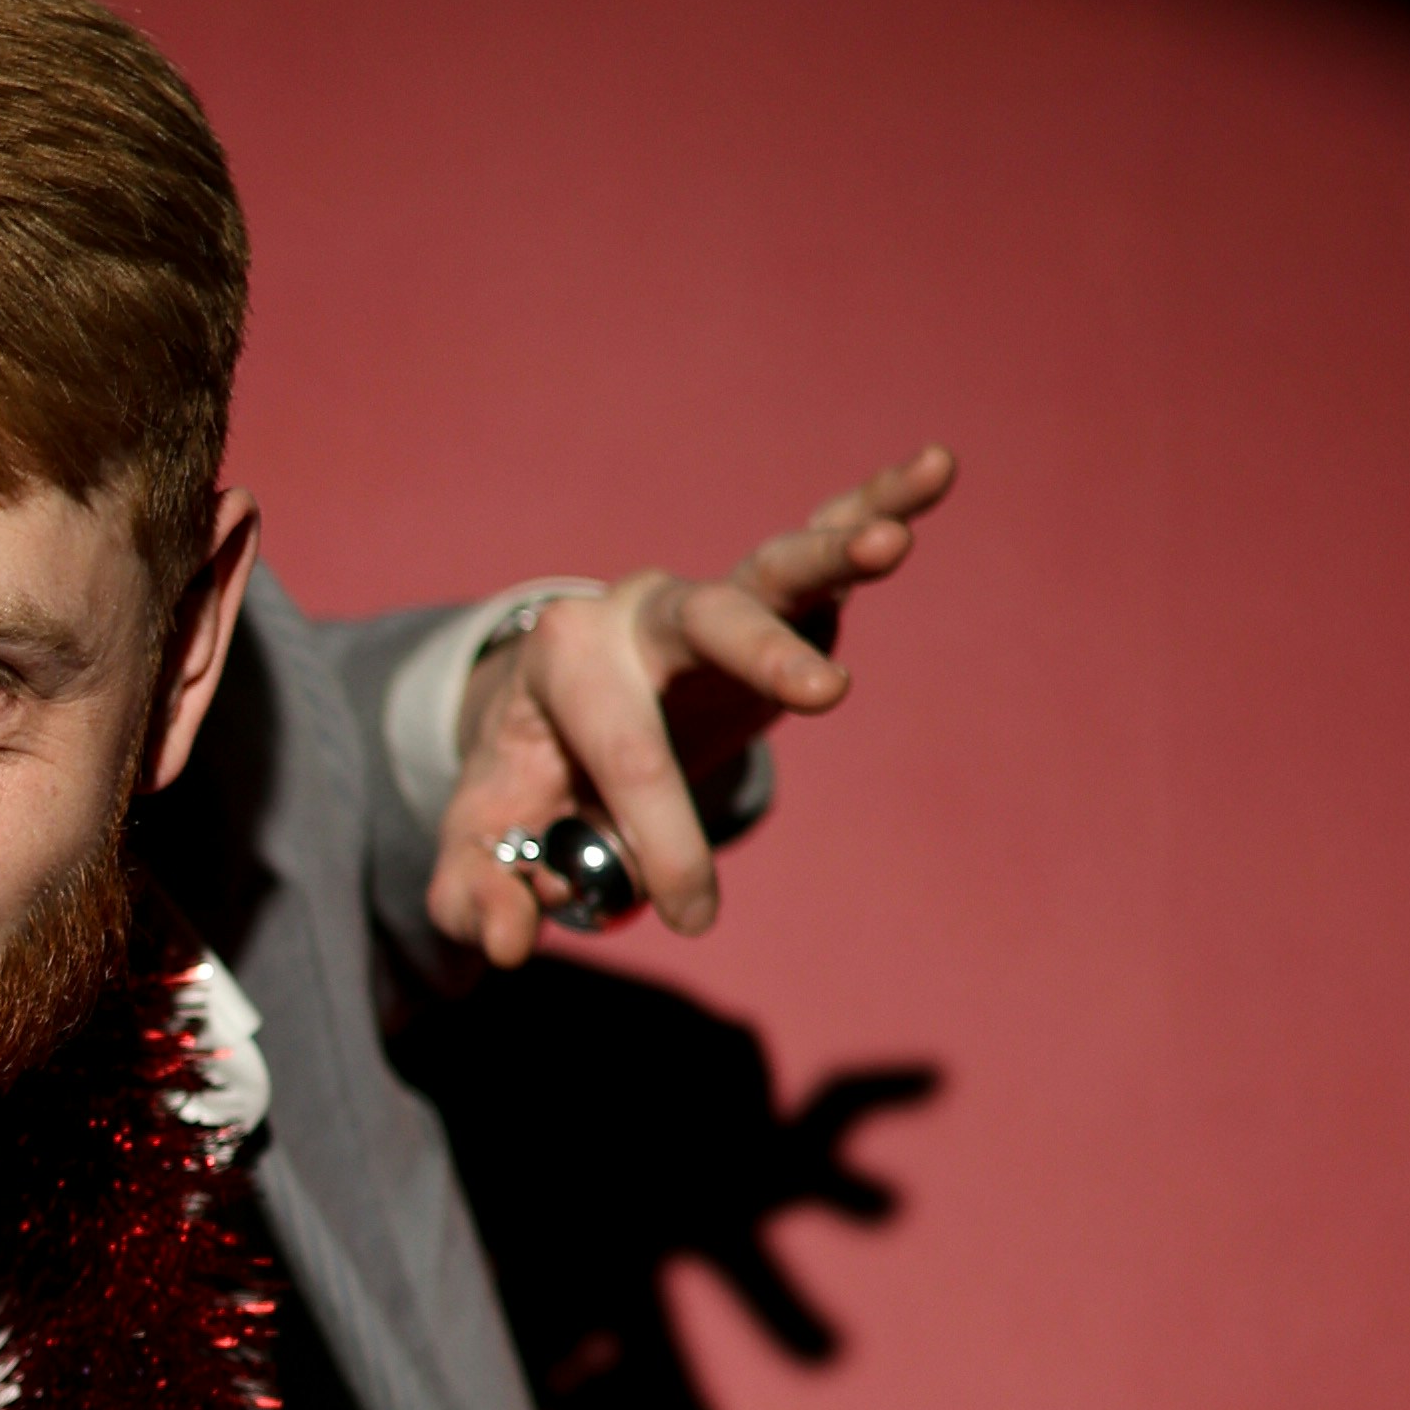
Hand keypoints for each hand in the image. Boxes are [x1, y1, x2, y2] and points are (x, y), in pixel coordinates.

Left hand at [426, 444, 957, 959]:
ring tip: (891, 546)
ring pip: (775, 566)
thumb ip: (475, 894)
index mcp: (564, 663)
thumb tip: (514, 940)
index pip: (626, 755)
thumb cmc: (531, 774)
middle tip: (825, 697)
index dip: (664, 840)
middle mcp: (641, 610)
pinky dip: (883, 501)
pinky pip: (830, 536)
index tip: (692, 916)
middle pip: (703, 626)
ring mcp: (713, 593)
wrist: (559, 704)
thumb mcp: (481, 838)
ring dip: (835, 553)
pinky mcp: (772, 592)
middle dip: (763, 659)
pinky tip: (934, 469)